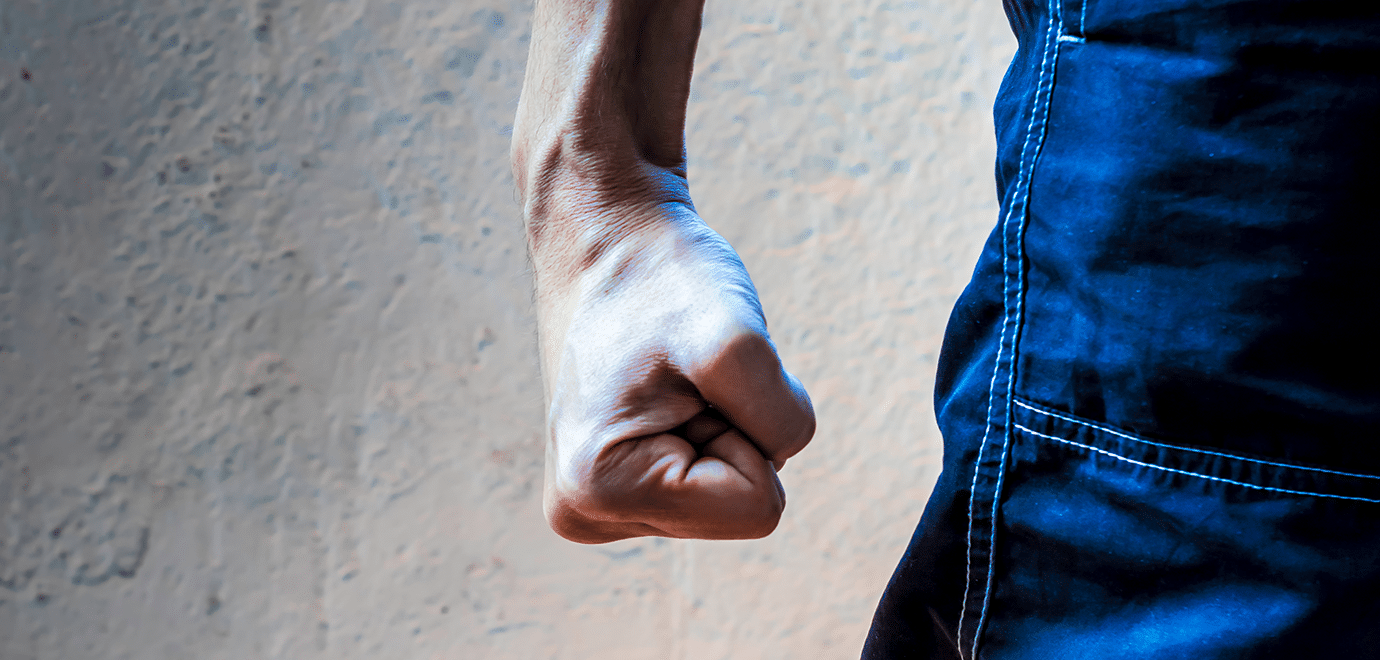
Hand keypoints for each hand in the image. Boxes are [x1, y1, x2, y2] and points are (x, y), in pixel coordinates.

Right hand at [536, 207, 815, 542]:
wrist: (607, 234)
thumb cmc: (663, 277)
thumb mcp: (735, 340)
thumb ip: (781, 418)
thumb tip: (780, 454)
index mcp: (599, 491)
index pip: (758, 508)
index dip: (750, 430)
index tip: (695, 378)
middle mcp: (588, 513)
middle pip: (744, 506)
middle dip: (737, 429)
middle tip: (684, 372)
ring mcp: (600, 503)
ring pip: (733, 491)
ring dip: (725, 423)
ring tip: (671, 374)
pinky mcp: (619, 483)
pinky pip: (716, 479)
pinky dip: (713, 424)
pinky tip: (665, 384)